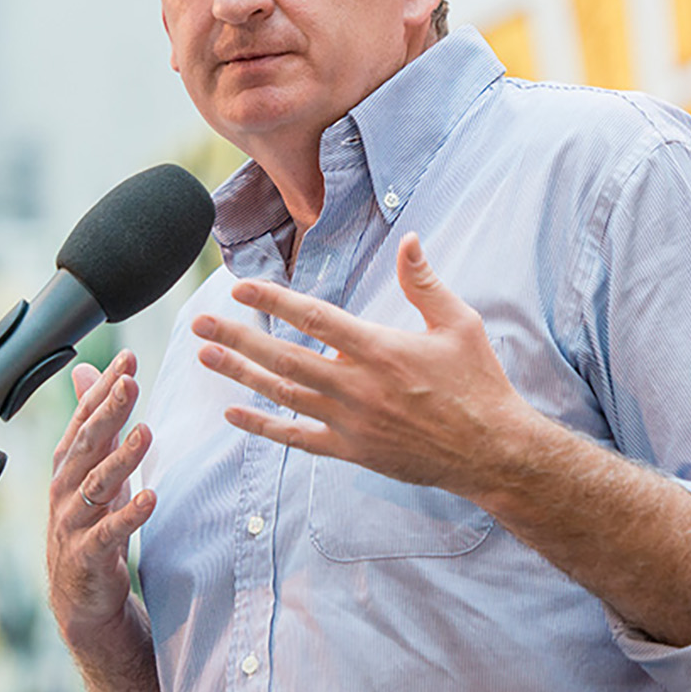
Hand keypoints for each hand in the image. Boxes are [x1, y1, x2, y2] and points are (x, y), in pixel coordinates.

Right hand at [45, 351, 156, 647]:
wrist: (80, 595)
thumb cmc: (91, 523)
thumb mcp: (94, 467)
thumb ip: (94, 421)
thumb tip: (88, 371)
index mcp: (69, 464)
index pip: (85, 419)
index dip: (103, 389)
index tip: (127, 359)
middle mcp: (65, 488)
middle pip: (87, 444)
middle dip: (108, 412)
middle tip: (130, 383)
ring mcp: (73, 522)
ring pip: (95, 484)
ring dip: (121, 459)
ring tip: (146, 433)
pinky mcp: (87, 555)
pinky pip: (108, 532)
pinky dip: (128, 515)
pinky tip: (149, 498)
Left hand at [191, 233, 538, 496]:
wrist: (491, 451)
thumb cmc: (478, 383)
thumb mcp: (459, 324)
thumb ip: (425, 282)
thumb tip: (408, 239)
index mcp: (380, 348)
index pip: (314, 318)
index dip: (273, 301)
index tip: (240, 288)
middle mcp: (357, 385)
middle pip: (284, 357)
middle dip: (238, 337)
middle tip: (199, 324)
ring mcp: (350, 421)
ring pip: (283, 395)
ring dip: (241, 374)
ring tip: (206, 357)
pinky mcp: (352, 451)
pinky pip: (298, 438)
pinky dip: (263, 426)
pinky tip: (235, 414)